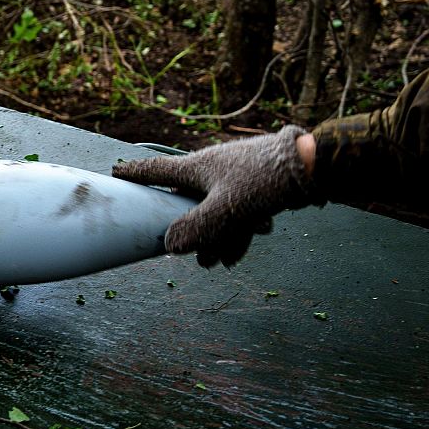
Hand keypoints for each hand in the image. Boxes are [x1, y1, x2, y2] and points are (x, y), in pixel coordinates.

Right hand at [111, 126, 319, 266]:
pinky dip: (239, 229)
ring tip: (221, 261)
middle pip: (187, 201)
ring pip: (215, 211)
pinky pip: (238, 210)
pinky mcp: (255, 184)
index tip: (116, 172)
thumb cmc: (264, 181)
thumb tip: (169, 246)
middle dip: (188, 230)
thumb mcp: (226, 210)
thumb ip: (196, 230)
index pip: (156, 171)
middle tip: (189, 252)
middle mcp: (212, 169)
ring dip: (218, 238)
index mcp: (196, 167)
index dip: (135, 175)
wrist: (312, 166)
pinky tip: (249, 245)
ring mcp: (234, 176)